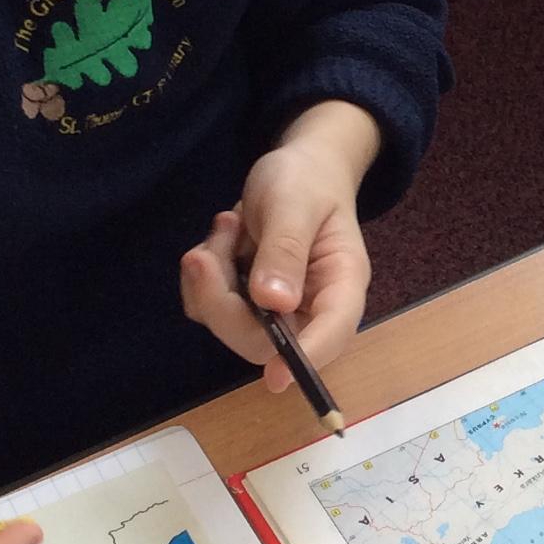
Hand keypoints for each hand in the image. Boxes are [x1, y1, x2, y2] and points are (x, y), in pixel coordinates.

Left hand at [178, 100, 379, 392]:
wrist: (297, 166)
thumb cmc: (308, 180)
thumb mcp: (296, 204)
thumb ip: (285, 250)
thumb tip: (274, 303)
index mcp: (341, 286)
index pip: (331, 334)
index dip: (305, 358)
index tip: (275, 377)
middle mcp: (311, 308)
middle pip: (264, 340)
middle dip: (222, 303)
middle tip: (201, 254)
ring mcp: (275, 309)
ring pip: (230, 324)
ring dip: (212, 278)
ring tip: (228, 224)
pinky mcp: (245, 302)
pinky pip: (210, 306)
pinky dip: (204, 272)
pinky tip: (224, 234)